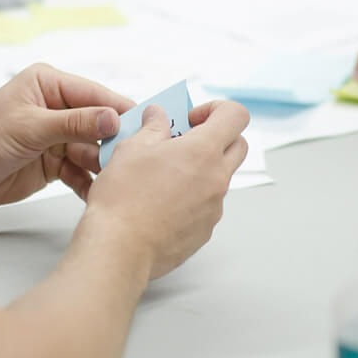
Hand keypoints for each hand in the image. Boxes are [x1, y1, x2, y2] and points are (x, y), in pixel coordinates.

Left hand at [0, 63, 134, 207]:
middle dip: (115, 143)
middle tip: (135, 161)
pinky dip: (89, 183)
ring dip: (104, 166)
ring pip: (94, 150)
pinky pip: (82, 171)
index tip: (148, 127)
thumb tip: (114, 118)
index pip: (96, 95)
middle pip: (100, 124)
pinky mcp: (56, 162)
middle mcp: (58, 107)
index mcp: (50, 84)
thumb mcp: (30, 127)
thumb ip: (74, 123)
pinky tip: (99, 194)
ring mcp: (58, 136)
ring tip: (118, 182)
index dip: (121, 111)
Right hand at [82, 101, 248, 279]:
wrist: (119, 248)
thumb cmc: (123, 197)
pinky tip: (160, 204)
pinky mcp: (205, 231)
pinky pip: (206, 205)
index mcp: (203, 151)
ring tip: (163, 176)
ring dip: (201, 170)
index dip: (216, 109)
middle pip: (238, 146)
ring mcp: (214, 208)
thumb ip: (152, 128)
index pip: (236, 116)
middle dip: (216, 138)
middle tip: (183, 143)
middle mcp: (216, 179)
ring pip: (220, 178)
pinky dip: (191, 198)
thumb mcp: (131, 149)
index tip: (191, 119)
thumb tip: (158, 116)